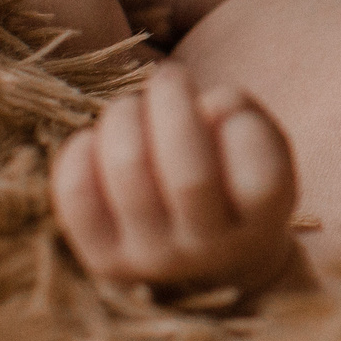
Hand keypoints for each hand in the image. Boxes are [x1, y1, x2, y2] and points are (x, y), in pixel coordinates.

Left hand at [51, 62, 298, 293]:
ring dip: (126, 116)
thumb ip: (245, 117)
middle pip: (189, 176)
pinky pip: (76, 194)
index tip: (228, 108)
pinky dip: (81, 150)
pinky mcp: (101, 258)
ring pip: (128, 171)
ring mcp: (151, 259)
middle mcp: (207, 250)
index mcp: (261, 223)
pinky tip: (98, 139)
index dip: (242, 123)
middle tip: (171, 76)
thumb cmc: (235, 185)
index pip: (261, 177)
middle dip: (174, 102)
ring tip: (134, 106)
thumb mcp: (264, 154)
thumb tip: (210, 101)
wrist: (202, 264)